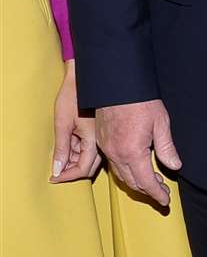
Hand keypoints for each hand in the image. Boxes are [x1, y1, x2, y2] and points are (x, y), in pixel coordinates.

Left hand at [51, 61, 100, 182]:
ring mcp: (100, 137)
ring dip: (73, 161)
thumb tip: (58, 169)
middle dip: (71, 171)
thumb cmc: (72, 96)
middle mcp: (101, 141)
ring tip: (60, 155)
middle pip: (88, 167)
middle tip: (56, 170)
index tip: (55, 178)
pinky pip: (88, 148)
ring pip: (88, 159)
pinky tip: (68, 145)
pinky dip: (77, 151)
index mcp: (93, 141)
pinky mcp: (97, 132)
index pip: (83, 169)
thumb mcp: (62, 124)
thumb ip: (62, 149)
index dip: (68, 176)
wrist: (82, 78)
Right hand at [96, 98, 180, 206]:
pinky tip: (136, 168)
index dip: (157, 194)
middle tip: (162, 193)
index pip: (146, 182)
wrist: (116, 84)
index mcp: (132, 152)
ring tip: (152, 183)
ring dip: (136, 182)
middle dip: (148, 191)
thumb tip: (174, 166)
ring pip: (121, 175)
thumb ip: (167, 148)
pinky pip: (113, 164)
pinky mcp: (101, 141)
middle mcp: (116, 153)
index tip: (165, 201)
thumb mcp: (161, 123)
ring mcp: (106, 148)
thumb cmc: (139, 100)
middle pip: (132, 182)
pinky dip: (125, 171)